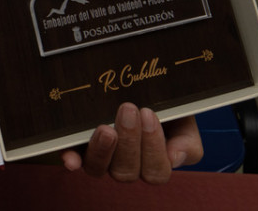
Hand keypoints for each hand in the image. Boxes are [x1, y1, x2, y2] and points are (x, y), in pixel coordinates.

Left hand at [60, 105, 202, 183]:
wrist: (143, 86)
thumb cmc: (166, 106)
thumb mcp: (183, 119)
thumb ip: (186, 141)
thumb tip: (174, 157)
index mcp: (154, 163)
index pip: (156, 171)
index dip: (153, 148)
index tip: (149, 113)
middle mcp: (126, 165)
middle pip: (126, 172)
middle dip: (129, 142)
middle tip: (129, 110)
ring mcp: (102, 158)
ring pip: (99, 169)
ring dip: (102, 150)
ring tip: (105, 128)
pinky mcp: (80, 147)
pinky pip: (74, 159)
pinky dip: (72, 159)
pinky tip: (70, 158)